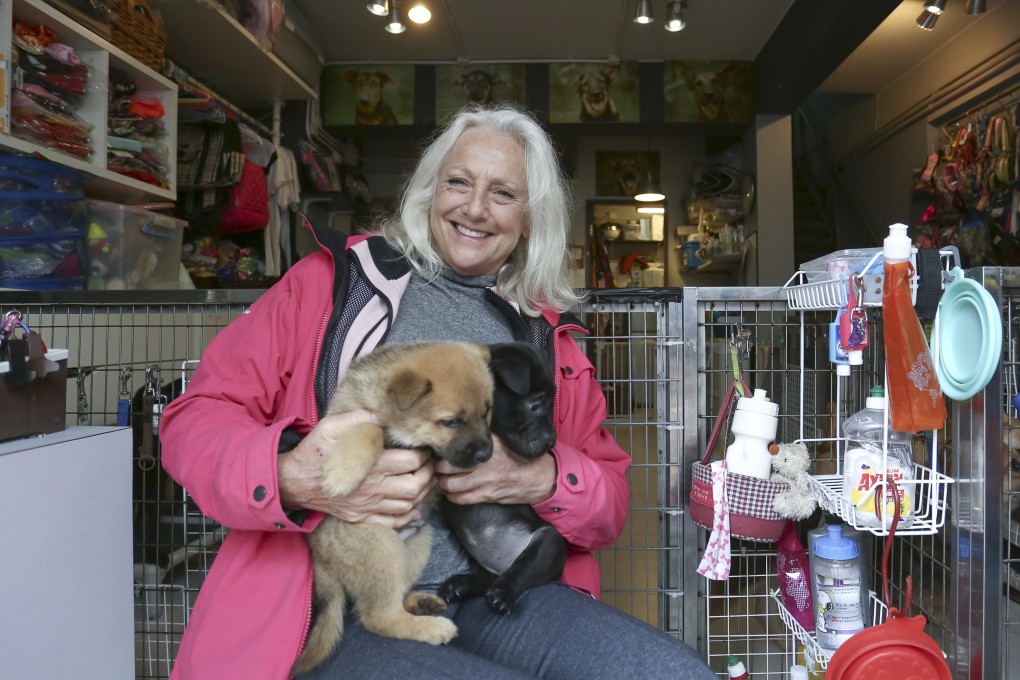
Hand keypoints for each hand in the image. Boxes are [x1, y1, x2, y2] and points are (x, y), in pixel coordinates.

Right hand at [278, 410, 434, 527]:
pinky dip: (407, 516)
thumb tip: (382, 413)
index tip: (424, 447)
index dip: (423, 455)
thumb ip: (359, 419)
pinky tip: (413, 507)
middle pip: (414, 486)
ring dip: (421, 493)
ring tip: (424, 480)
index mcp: (371, 465)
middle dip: (428, 474)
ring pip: (407, 505)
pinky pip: (391, 522)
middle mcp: (373, 488)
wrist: (292, 482)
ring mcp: (368, 505)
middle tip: (429, 464)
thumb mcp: (331, 427)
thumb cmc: (314, 452)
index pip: (411, 462)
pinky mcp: (361, 516)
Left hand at [435, 436, 555, 505]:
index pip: (455, 447)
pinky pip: (461, 499)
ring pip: (450, 486)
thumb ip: (485, 437)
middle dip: (437, 468)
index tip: (439, 449)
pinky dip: (453, 496)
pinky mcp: (487, 496)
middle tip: (436, 466)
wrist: (541, 477)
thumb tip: (465, 430)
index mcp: (487, 446)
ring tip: (443, 479)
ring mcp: (484, 482)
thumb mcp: (503, 440)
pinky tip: (453, 491)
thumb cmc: (521, 456)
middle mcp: (483, 464)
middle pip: (445, 468)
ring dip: (443, 483)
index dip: (442, 450)